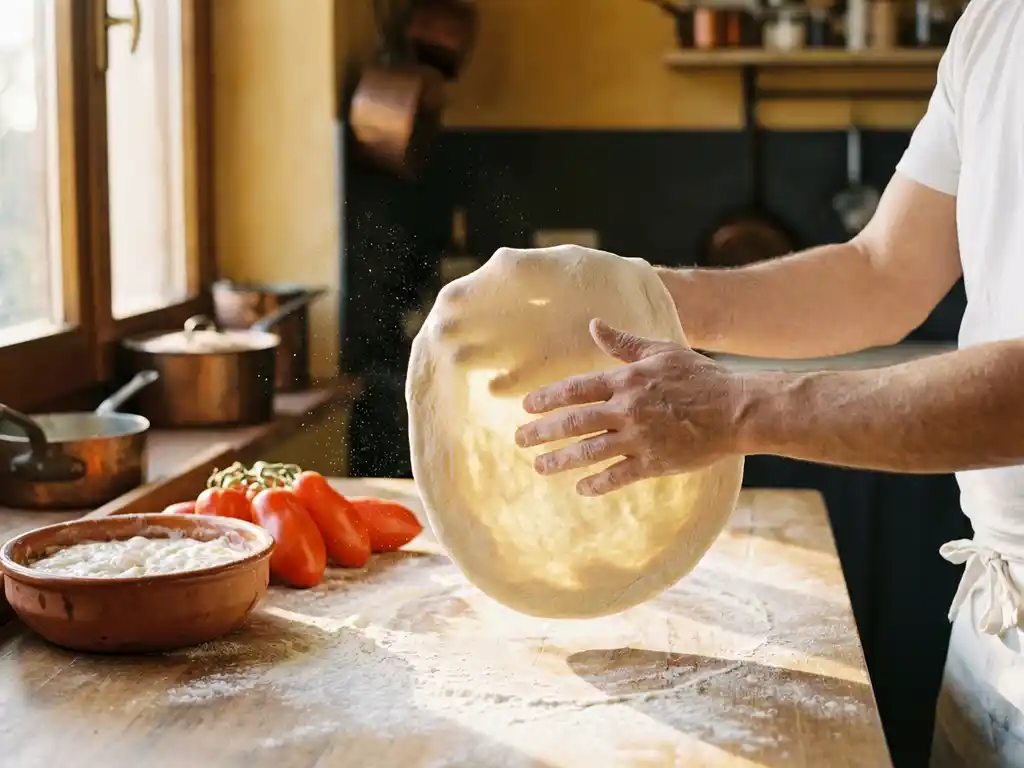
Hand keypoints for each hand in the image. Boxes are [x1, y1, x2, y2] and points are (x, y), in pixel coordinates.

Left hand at [514, 319, 747, 496]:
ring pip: (589, 452)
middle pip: (574, 422)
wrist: (737, 410)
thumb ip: (624, 343)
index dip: (548, 398)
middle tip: (520, 439)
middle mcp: (627, 410)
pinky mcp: (654, 463)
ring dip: (560, 460)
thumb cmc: (700, 377)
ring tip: (539, 466)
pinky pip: (618, 475)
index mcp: (626, 380)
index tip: (527, 407)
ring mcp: (639, 439)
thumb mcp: (661, 351)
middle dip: (542, 432)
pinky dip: (598, 483)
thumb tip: (595, 325)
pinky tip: (581, 488)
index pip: (576, 389)